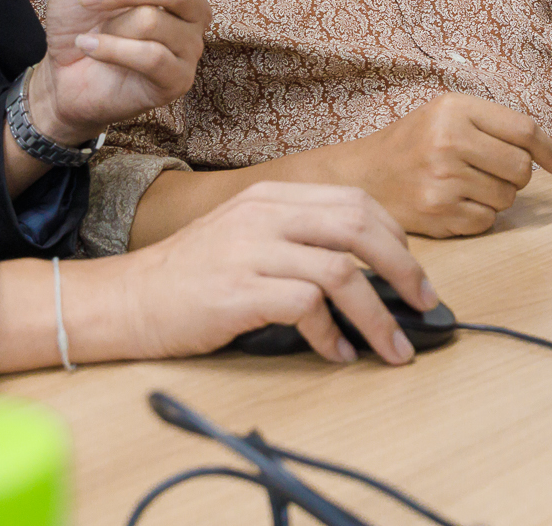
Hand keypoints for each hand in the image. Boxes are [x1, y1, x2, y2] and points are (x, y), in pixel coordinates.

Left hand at [24, 0, 316, 142]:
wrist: (62, 74)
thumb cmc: (81, 21)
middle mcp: (195, 14)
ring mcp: (190, 50)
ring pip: (155, 22)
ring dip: (111, 25)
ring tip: (95, 34)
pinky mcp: (176, 82)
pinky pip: (150, 56)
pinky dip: (111, 49)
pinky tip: (93, 50)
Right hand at [120, 182, 437, 363]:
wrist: (128, 300)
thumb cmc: (190, 276)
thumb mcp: (244, 234)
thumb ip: (296, 238)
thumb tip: (365, 272)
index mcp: (271, 195)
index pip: (355, 202)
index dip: (395, 237)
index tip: (413, 271)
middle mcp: (265, 214)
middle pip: (360, 228)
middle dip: (404, 269)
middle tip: (424, 304)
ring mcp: (251, 250)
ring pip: (342, 272)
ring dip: (378, 315)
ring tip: (392, 348)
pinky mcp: (240, 291)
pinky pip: (308, 308)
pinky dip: (331, 336)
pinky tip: (336, 354)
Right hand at [342, 93, 551, 236]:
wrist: (363, 175)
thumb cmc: (413, 143)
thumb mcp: (448, 113)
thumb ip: (499, 126)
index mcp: (454, 109)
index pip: (524, 130)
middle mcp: (448, 142)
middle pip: (521, 168)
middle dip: (516, 174)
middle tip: (491, 171)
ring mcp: (443, 180)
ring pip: (507, 198)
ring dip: (497, 196)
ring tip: (466, 184)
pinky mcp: (438, 214)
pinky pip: (487, 221)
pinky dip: (479, 215)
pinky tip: (455, 202)